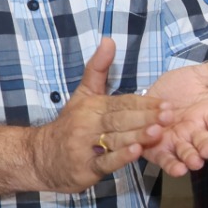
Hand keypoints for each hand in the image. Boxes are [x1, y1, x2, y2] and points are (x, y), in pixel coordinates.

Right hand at [24, 39, 164, 192]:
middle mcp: (87, 125)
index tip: (165, 103)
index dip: (143, 104)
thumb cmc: (70, 124)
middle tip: (168, 115)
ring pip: (114, 140)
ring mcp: (85, 147)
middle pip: (119, 120)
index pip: (120, 103)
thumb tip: (109, 39)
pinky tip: (136, 152)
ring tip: (157, 131)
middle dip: (145, 117)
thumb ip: (98, 69)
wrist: (39, 157)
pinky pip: (104, 162)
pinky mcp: (85, 168)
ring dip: (136, 136)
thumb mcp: (82, 94)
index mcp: (92, 107)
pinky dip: (120, 158)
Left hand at [140, 50, 207, 175]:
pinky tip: (177, 169)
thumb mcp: (204, 74)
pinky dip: (172, 166)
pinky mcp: (159, 150)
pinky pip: (167, 160)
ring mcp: (178, 142)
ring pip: (187, 153)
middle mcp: (196, 131)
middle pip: (206, 142)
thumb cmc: (180, 86)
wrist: (148, 97)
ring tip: (194, 163)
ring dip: (191, 159)